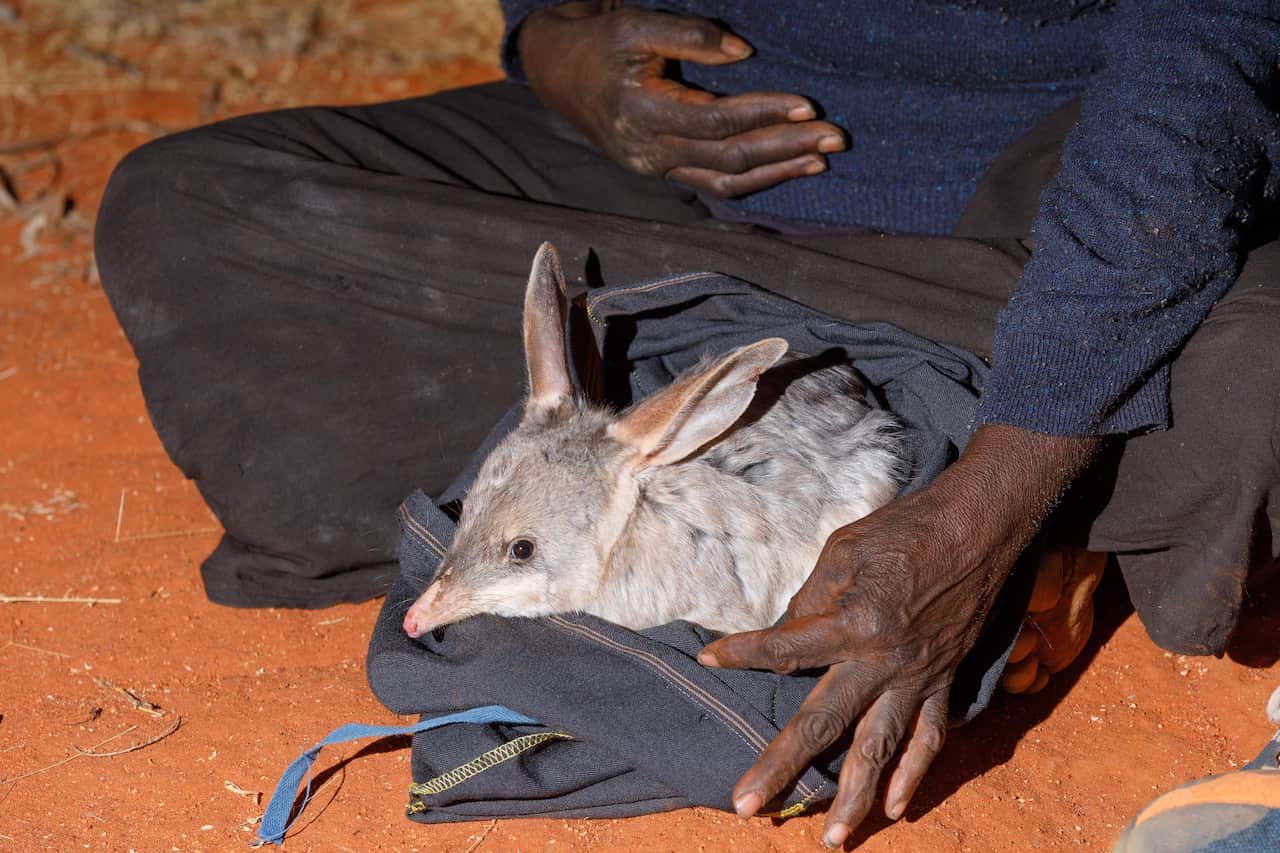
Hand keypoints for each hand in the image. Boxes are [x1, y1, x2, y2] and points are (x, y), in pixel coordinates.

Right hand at [517, 1, 845, 196]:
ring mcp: (655, 169)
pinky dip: (754, 180)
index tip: (808, 104)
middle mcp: (649, 151)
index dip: (764, 114)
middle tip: (836, 137)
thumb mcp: (636, 25)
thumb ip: (689, 36)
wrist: (560, 75)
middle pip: (728, 158)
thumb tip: (744, 53)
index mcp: (642, 112)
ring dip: (776, 172)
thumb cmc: (601, 44)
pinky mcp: (662, 172)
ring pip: (724, 182)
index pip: (716, 120)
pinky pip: (713, 184)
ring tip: (820, 159)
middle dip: (785, 148)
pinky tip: (788, 168)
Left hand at [699, 424, 1100, 847]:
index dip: (742, 652)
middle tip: (746, 805)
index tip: (708, 659)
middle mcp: (882, 660)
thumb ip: (813, 599)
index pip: (784, 648)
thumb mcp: (843, 550)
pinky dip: (914, 774)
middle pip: (822, 723)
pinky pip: (930, 738)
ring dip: (855, 798)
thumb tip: (790, 633)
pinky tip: (896, 808)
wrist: (978, 528)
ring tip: (830, 840)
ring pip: (880, 749)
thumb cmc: (904, 529)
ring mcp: (916, 678)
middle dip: (782, 767)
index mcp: (852, 621)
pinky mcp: (944, 682)